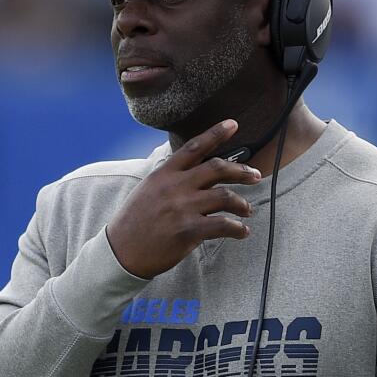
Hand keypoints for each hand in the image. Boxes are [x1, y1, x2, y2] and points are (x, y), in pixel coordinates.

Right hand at [105, 119, 261, 278]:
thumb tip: (194, 172)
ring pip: (225, 196)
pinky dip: (237, 228)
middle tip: (255, 175)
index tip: (233, 124)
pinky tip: (241, 232)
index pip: (194, 147)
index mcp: (164, 174)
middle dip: (241, 170)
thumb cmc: (134, 222)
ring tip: (247, 210)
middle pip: (217, 168)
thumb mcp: (147, 190)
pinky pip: (223, 225)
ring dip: (242, 203)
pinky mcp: (188, 230)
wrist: (121, 252)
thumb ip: (170, 178)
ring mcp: (182, 208)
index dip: (216, 133)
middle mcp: (175, 187)